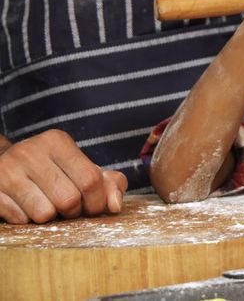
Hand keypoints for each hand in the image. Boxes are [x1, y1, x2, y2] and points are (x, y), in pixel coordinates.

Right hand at [0, 130, 126, 223]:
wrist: (4, 164)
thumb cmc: (54, 170)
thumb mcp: (83, 168)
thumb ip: (109, 184)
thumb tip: (115, 206)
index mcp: (57, 142)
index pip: (90, 180)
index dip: (97, 202)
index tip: (92, 206)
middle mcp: (30, 152)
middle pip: (68, 200)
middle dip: (74, 212)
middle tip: (69, 208)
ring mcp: (7, 171)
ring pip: (44, 213)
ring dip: (51, 218)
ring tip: (47, 205)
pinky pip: (21, 220)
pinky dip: (28, 220)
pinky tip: (27, 206)